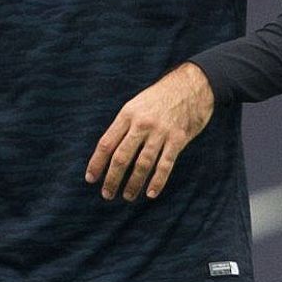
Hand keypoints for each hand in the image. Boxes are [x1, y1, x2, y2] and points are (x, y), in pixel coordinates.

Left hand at [84, 63, 214, 200]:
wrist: (191, 85)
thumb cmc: (160, 97)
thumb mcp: (136, 105)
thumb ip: (124, 126)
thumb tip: (109, 152)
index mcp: (127, 114)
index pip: (106, 143)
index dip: (96, 163)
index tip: (90, 178)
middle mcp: (142, 124)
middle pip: (121, 157)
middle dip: (112, 179)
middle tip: (106, 194)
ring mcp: (160, 132)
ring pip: (142, 164)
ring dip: (133, 184)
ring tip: (127, 196)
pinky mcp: (178, 139)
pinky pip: (165, 164)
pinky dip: (158, 181)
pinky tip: (151, 193)